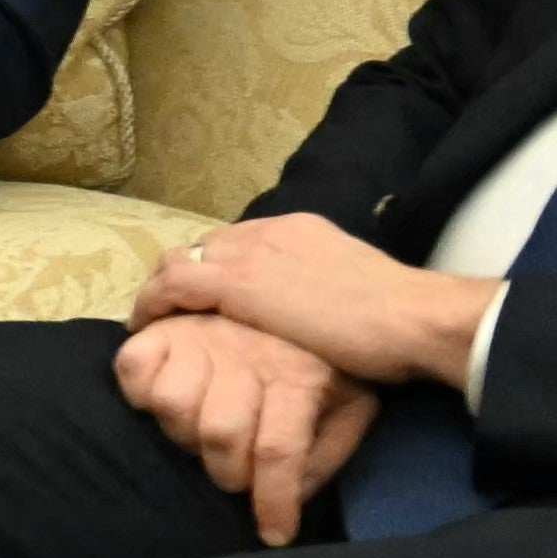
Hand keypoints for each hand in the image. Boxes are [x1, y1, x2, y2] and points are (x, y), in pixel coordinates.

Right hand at [112, 303, 380, 542]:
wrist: (322, 295)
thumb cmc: (334, 362)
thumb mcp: (354, 406)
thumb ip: (329, 452)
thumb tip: (292, 496)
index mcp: (300, 376)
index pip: (279, 450)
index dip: (272, 502)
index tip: (274, 535)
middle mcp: (250, 355)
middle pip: (219, 432)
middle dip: (227, 471)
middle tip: (237, 470)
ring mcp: (204, 336)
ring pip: (171, 402)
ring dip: (183, 430)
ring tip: (204, 427)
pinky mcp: (168, 326)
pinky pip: (133, 366)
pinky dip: (139, 388)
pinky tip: (168, 390)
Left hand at [129, 207, 493, 399]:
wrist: (410, 317)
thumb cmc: (397, 319)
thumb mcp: (351, 292)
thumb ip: (322, 291)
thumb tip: (311, 313)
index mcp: (300, 230)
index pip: (238, 243)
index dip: (213, 268)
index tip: (201, 297)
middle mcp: (270, 230)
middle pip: (205, 246)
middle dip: (181, 275)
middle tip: (165, 309)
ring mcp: (252, 251)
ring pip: (181, 260)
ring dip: (162, 290)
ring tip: (150, 319)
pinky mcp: (237, 280)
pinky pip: (174, 286)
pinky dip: (154, 304)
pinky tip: (146, 328)